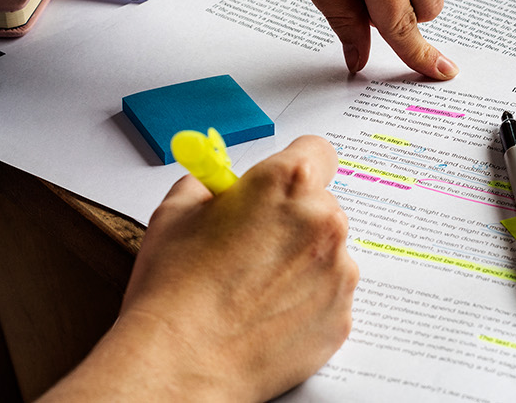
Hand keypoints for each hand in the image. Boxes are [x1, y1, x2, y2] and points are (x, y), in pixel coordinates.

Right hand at [50, 136, 357, 401]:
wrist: (180, 363)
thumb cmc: (173, 291)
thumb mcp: (176, 212)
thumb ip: (209, 184)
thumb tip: (219, 184)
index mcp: (286, 184)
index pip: (316, 151)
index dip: (294, 166)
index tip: (281, 185)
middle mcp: (324, 223)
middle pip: (321, 206)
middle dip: (292, 221)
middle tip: (252, 247)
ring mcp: (339, 273)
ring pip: (327, 254)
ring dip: (301, 264)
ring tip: (253, 289)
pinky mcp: (341, 317)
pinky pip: (328, 297)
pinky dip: (306, 303)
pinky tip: (266, 315)